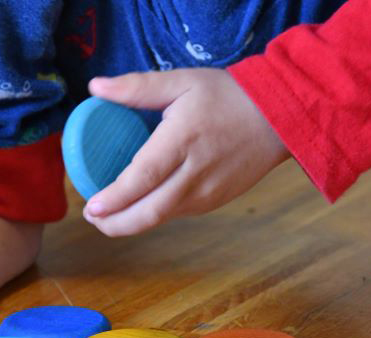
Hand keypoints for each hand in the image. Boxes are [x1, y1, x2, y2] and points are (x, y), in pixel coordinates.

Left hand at [83, 68, 289, 236]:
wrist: (279, 119)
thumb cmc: (228, 96)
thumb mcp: (182, 81)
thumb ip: (137, 87)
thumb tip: (95, 87)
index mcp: (183, 140)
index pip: (144, 178)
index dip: (116, 198)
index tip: (91, 206)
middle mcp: (196, 173)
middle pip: (150, 211)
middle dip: (116, 223)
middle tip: (92, 217)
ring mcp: (208, 192)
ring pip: (162, 218)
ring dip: (131, 223)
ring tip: (107, 215)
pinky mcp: (215, 202)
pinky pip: (177, 213)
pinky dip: (153, 215)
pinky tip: (139, 206)